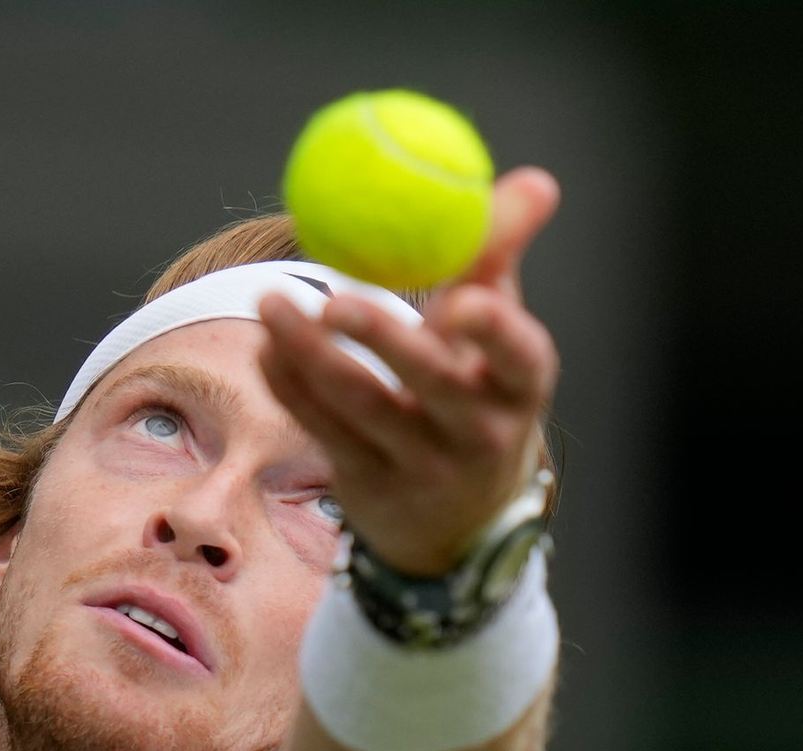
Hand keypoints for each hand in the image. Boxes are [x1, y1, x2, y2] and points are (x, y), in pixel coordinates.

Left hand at [258, 167, 560, 576]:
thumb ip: (498, 257)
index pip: (519, 357)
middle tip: (334, 299)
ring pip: (360, 406)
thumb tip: (535, 181)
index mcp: (520, 387)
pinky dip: (290, 386)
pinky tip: (267, 346)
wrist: (458, 516)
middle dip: (382, 337)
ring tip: (270, 302)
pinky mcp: (370, 486)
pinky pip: (322, 429)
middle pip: (430, 382)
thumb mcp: (499, 336)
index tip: (460, 299)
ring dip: (310, 354)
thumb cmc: (478, 395)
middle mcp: (479, 434)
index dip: (493, 331)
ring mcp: (422, 467)